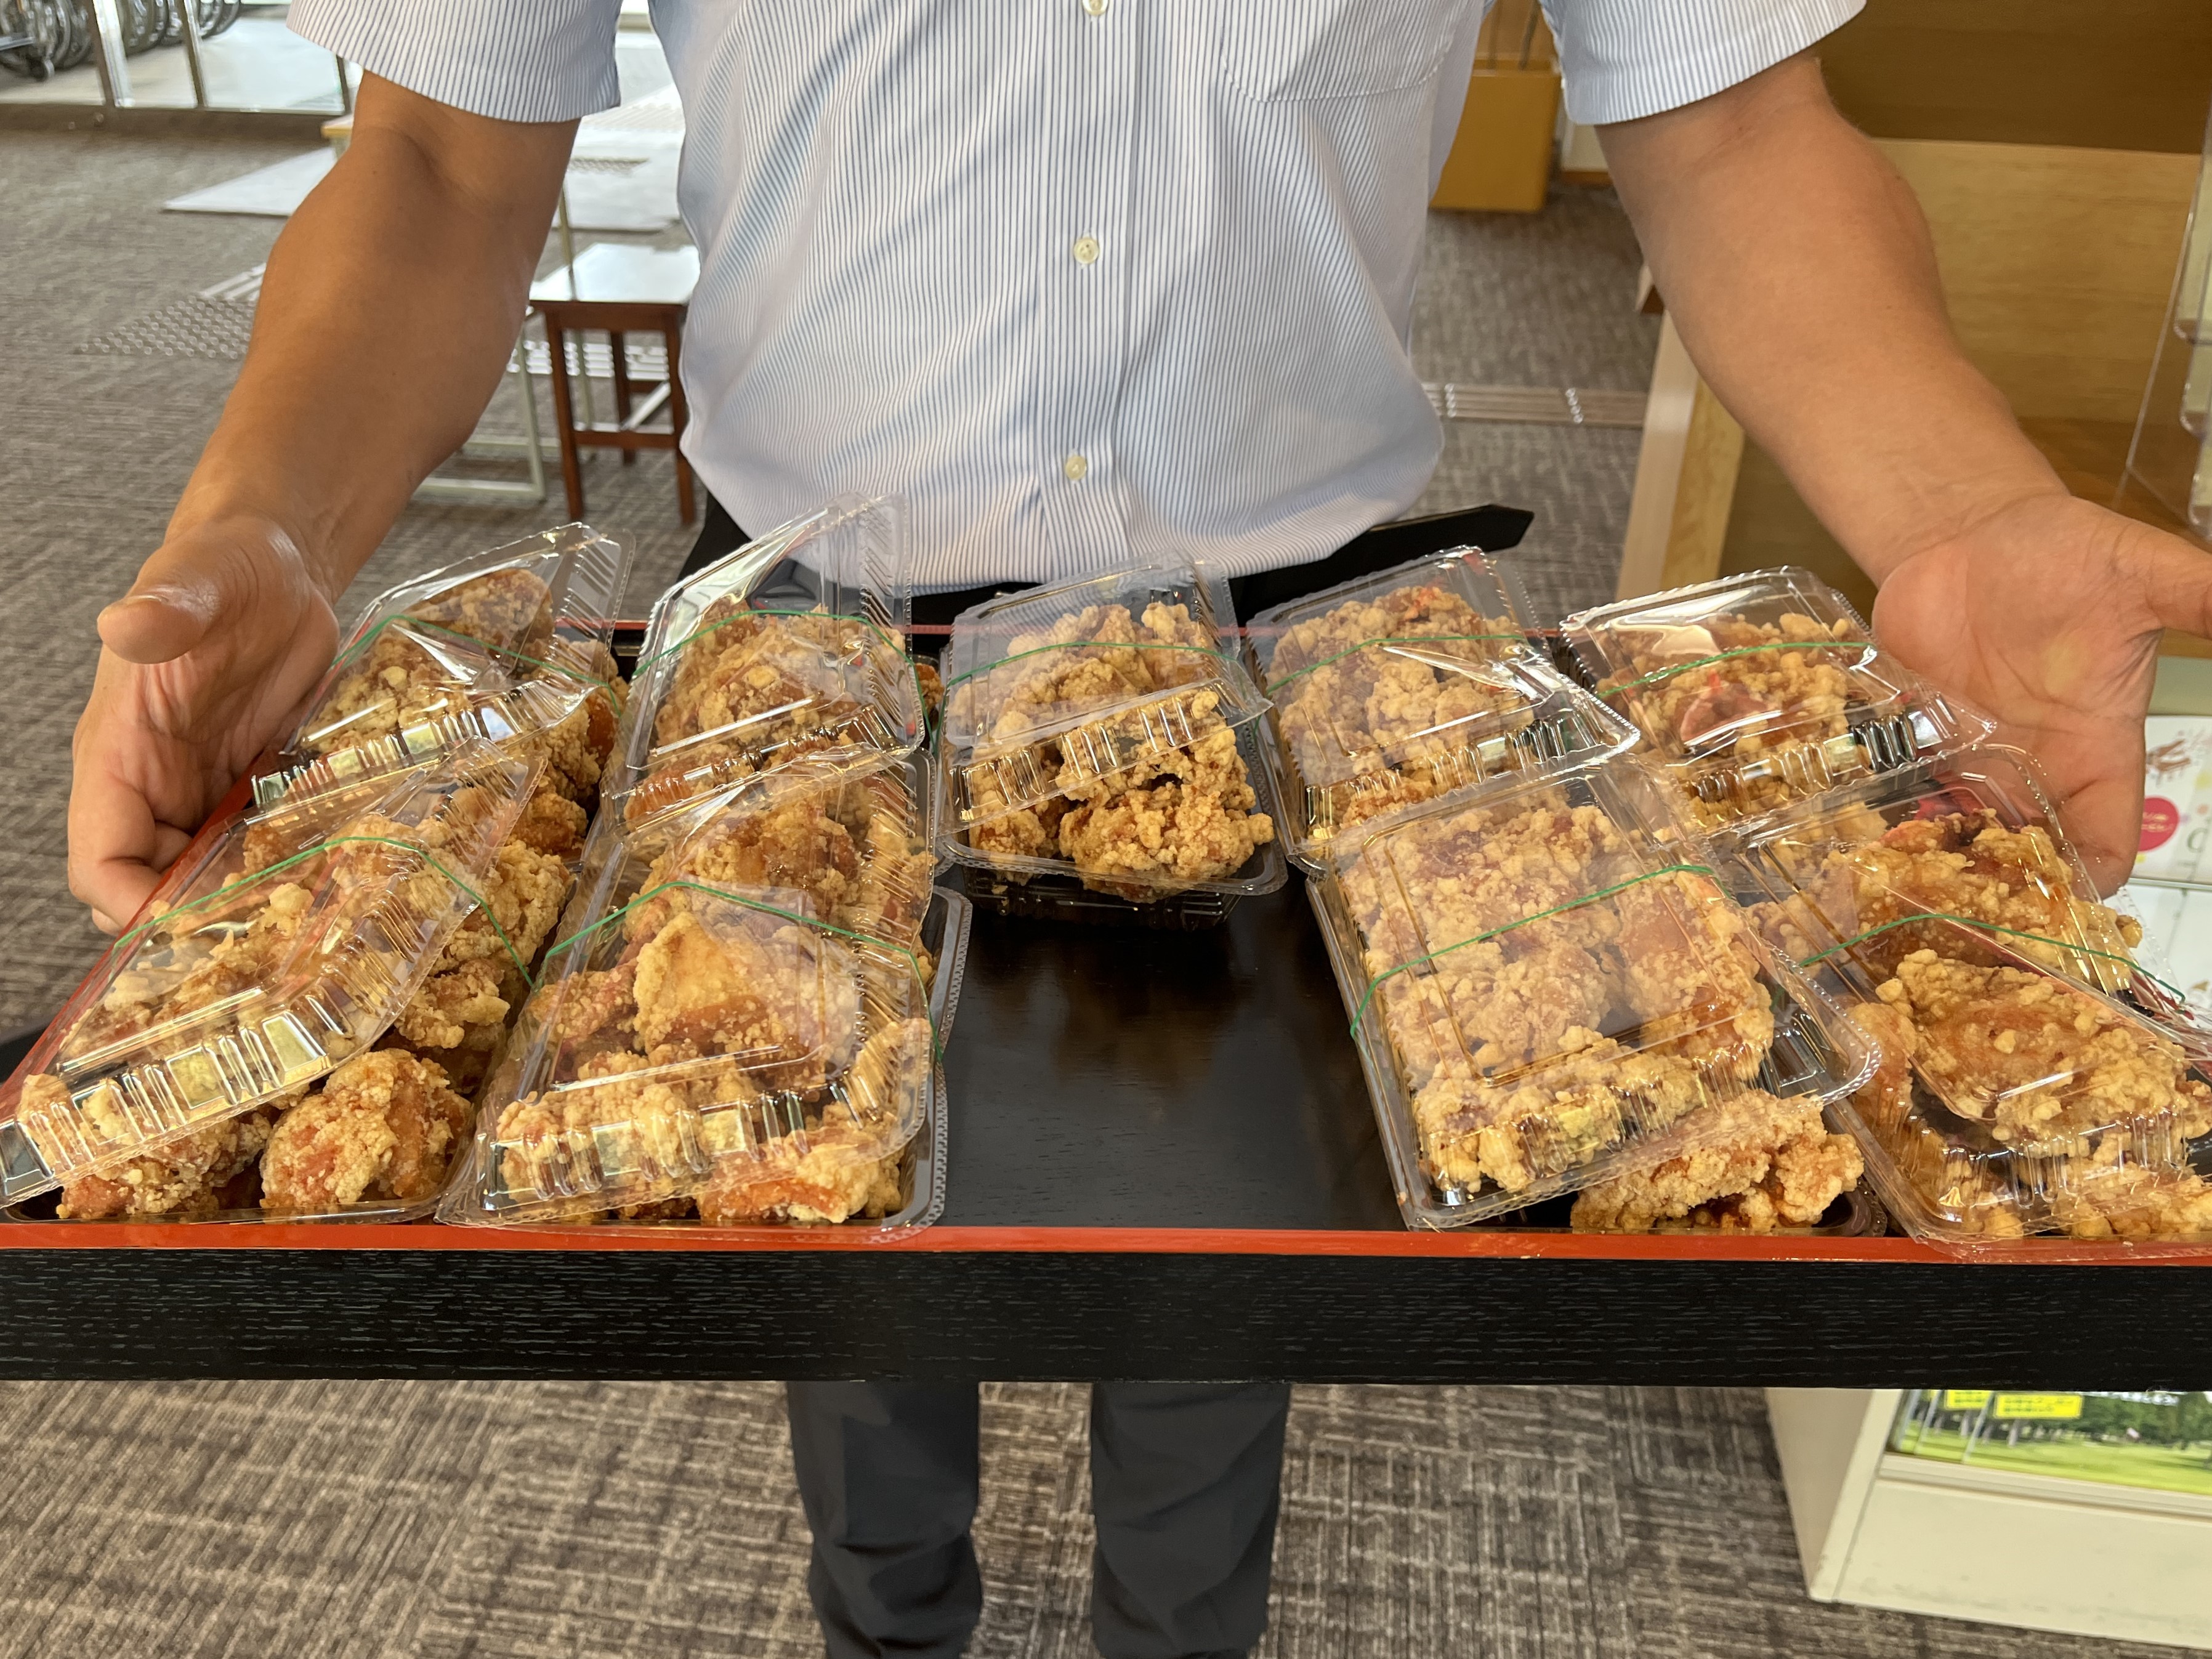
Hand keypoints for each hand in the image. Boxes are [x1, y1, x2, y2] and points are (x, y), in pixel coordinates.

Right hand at [68, 517, 337, 931]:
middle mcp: (155, 781)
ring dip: (246, 901)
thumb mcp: (199, 578)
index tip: (192, 925)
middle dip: (198, 919)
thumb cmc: (224, 567)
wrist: (278, 565)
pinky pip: (255, 846)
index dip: (133, 903)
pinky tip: (331, 877)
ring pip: (206, 875)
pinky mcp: (251, 782)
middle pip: (154, 885)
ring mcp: (204, 785)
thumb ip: (165, 608)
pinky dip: (282, 868)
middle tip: (273, 933)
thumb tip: (128, 624)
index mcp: (118, 751)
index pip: (100, 859)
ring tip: (310, 916)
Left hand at [1872, 491, 2211, 892]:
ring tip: (1908, 893)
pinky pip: (1900, 798)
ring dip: (1941, 863)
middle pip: (2028, 855)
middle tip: (1966, 921)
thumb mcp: (2144, 570)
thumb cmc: (2069, 552)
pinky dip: (1887, 822)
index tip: (2064, 904)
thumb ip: (2202, 597)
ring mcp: (1970, 757)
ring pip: (1961, 836)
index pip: (2108, 836)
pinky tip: (1862, 849)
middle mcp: (2034, 765)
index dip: (2093, 876)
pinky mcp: (1914, 740)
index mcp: (2097, 745)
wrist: (1974, 532)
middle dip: (2006, 890)